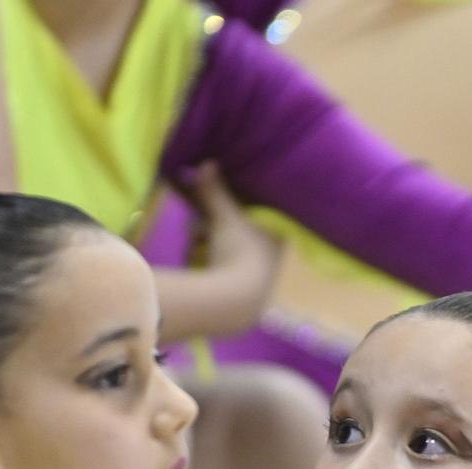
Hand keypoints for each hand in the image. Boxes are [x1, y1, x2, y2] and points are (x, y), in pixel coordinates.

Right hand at [184, 162, 280, 321]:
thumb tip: (207, 163)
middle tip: (200, 226)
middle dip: (217, 231)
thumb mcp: (225, 218)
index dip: (241, 213)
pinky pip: (221, 274)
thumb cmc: (239, 252)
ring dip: (210, 248)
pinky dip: (208, 267)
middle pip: (240, 238)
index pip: (261, 220)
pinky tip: (195, 264)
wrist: (233, 302)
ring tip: (196, 244)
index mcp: (276, 240)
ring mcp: (258, 282)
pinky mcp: (240, 299)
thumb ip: (215, 192)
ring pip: (229, 256)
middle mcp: (272, 262)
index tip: (221, 208)